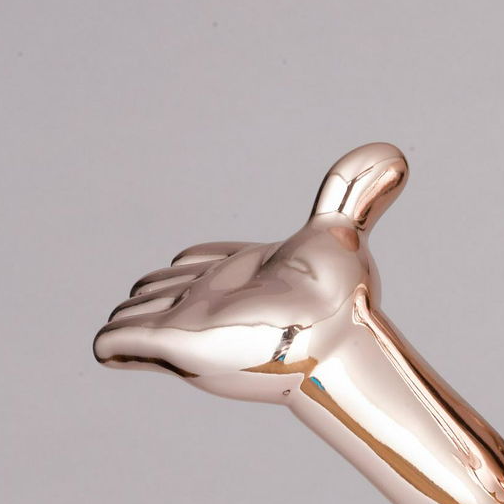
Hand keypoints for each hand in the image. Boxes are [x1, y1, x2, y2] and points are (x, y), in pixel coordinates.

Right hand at [92, 143, 406, 400]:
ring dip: (134, 322)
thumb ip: (353, 190)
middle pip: (170, 291)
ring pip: (148, 317)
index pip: (206, 263)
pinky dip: (115, 344)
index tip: (184, 264)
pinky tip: (107, 348)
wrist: (326, 331)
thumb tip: (395, 155)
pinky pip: (127, 344)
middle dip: (155, 295)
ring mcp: (191, 323)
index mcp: (242, 273)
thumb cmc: (337, 293)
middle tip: (141, 305)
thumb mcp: (339, 232)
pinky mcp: (173, 344)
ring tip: (123, 330)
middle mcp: (213, 297)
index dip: (196, 264)